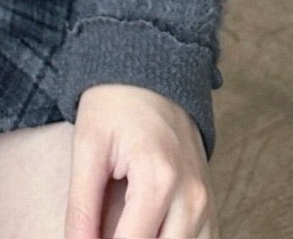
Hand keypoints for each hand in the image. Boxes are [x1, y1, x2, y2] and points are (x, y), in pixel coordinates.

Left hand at [64, 85, 214, 238]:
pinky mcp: (210, 204)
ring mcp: (206, 202)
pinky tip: (149, 230)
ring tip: (124, 224)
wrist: (151, 69)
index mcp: (158, 180)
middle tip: (104, 228)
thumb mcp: (87, 147)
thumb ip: (82, 207)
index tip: (87, 238)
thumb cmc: (114, 105)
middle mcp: (191, 197)